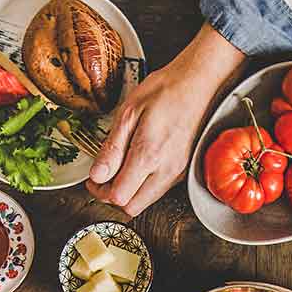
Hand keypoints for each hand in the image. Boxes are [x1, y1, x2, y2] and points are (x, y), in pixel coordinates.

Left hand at [88, 24, 243, 215]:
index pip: (119, 196)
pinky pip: (159, 190)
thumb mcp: (129, 113)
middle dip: (113, 197)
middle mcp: (166, 170)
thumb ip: (112, 149)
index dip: (100, 192)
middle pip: (133, 207)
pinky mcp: (184, 170)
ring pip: (146, 201)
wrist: (199, 84)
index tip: (93, 179)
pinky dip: (143, 185)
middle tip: (103, 179)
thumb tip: (97, 175)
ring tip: (120, 169)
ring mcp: (178, 173)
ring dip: (129, 192)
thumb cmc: (166, 91)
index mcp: (149, 155)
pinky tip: (138, 164)